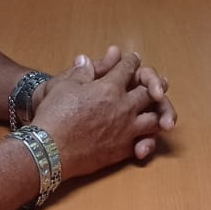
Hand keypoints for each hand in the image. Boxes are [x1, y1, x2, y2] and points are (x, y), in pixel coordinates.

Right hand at [31, 52, 161, 178]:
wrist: (50, 150)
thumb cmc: (54, 115)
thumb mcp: (64, 85)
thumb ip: (81, 72)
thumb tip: (86, 59)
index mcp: (110, 87)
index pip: (128, 69)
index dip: (132, 61)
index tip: (134, 59)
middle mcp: (124, 107)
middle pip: (149, 92)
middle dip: (154, 84)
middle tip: (158, 83)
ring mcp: (126, 130)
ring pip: (154, 119)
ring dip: (159, 113)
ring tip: (160, 112)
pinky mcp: (123, 150)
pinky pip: (145, 142)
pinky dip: (148, 139)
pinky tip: (147, 138)